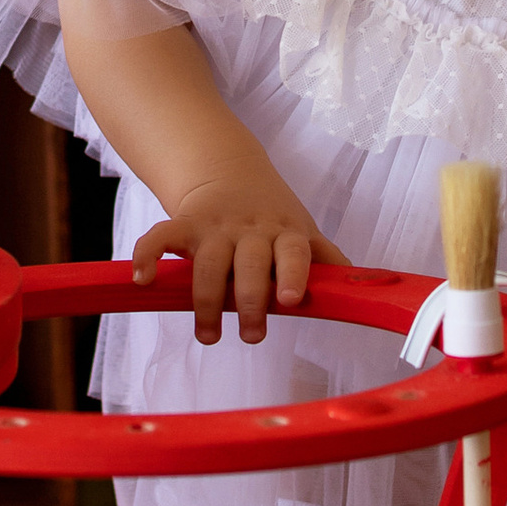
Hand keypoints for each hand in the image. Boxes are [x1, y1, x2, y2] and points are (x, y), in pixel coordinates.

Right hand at [131, 180, 347, 344]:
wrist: (227, 169)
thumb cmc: (272, 214)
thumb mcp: (302, 230)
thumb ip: (326, 259)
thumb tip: (362, 289)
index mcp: (285, 233)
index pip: (293, 252)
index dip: (293, 274)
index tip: (289, 300)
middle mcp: (251, 230)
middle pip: (250, 265)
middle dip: (249, 301)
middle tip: (251, 335)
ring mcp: (216, 227)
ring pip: (208, 262)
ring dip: (205, 301)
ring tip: (209, 335)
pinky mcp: (185, 225)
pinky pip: (162, 236)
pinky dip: (148, 255)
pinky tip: (144, 279)